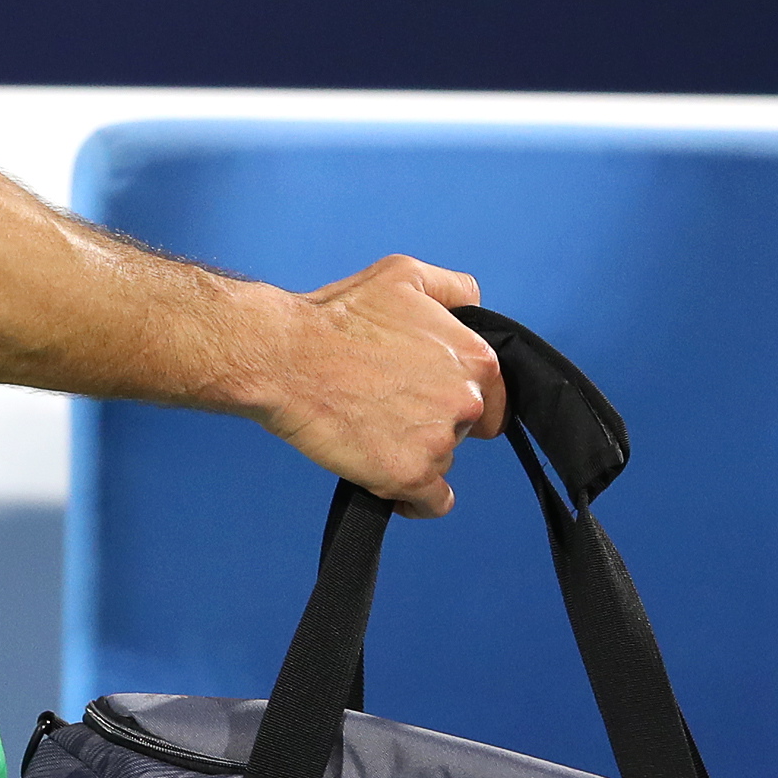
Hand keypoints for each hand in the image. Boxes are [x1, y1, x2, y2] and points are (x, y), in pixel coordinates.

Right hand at [256, 257, 502, 517]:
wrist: (285, 358)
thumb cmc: (336, 318)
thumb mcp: (404, 274)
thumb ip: (455, 289)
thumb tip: (473, 305)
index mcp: (474, 358)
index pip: (492, 394)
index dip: (457, 394)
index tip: (428, 395)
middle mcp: (466, 401)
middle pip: (466, 430)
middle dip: (433, 421)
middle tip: (389, 405)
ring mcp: (439, 442)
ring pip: (442, 462)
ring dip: (415, 454)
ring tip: (372, 429)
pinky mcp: (409, 477)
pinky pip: (431, 504)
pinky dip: (414, 499)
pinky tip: (391, 480)